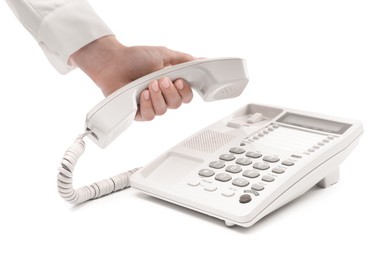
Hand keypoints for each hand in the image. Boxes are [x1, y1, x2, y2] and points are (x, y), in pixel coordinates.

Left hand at [70, 36, 193, 120]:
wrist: (113, 62)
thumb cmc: (135, 58)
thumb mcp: (164, 54)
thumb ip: (184, 59)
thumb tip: (201, 60)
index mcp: (170, 84)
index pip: (186, 96)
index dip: (185, 91)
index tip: (179, 80)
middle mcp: (162, 96)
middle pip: (177, 104)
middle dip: (170, 92)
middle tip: (161, 80)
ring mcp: (150, 104)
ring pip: (164, 111)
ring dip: (158, 96)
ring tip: (149, 84)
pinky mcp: (138, 112)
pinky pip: (150, 116)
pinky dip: (147, 105)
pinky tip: (142, 94)